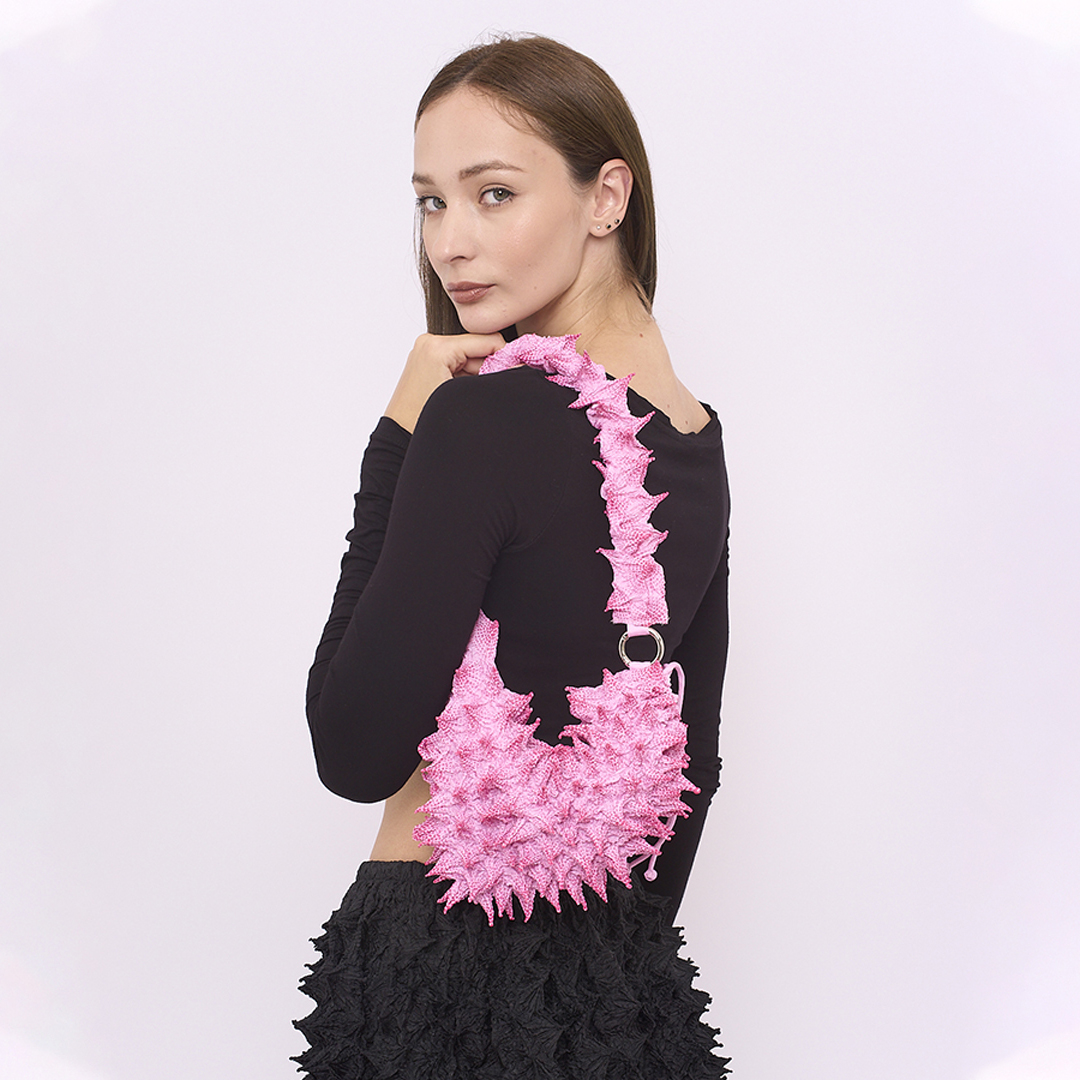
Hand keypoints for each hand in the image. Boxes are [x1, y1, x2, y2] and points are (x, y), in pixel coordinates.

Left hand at [384, 332, 504, 432]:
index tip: (512, 378)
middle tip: (485, 394)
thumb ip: (495, 376)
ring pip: (470, 357)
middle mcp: (430, 342)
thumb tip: (521, 365)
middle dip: (490, 370)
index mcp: (438, 347)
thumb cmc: (423, 424)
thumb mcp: (466, 397)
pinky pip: (458, 363)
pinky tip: (461, 396)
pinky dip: (466, 379)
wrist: (399, 441)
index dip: (506, 359)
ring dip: (478, 377)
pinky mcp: (426, 362)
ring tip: (469, 399)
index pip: (490, 341)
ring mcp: (426, 351)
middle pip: (479, 348)